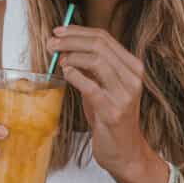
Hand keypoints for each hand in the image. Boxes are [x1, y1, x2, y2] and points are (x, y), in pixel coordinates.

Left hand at [46, 25, 149, 178]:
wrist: (124, 151)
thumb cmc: (109, 117)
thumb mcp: (103, 86)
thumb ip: (91, 66)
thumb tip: (65, 45)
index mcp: (132, 66)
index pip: (104, 37)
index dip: (78, 31)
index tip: (58, 31)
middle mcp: (133, 77)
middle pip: (99, 45)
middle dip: (70, 40)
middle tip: (50, 42)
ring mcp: (125, 94)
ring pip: (97, 60)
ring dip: (71, 55)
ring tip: (56, 59)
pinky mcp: (113, 111)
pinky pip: (91, 86)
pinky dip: (74, 75)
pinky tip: (65, 73)